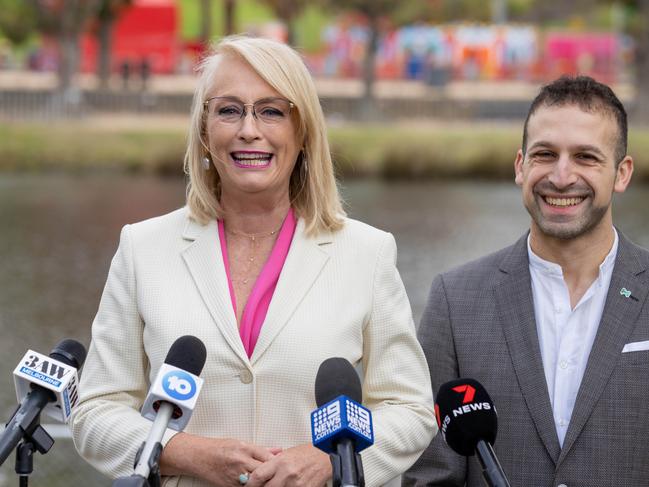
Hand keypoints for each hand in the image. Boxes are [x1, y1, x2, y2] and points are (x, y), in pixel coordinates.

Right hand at [160, 433, 277, 486]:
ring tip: (270, 481)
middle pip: (264, 470)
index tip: (283, 465)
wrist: (199, 456)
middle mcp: (241, 462)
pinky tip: (257, 485)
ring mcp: (235, 475)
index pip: (268, 457)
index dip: (278, 462)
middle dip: (273, 474)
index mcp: (245, 448)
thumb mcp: (241, 443)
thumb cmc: (219, 448)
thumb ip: (261, 448)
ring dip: (264, 482)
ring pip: (256, 482)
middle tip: (280, 475)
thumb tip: (278, 450)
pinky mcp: (230, 486)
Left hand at [246, 444, 331, 486]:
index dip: (250, 483)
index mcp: (280, 461)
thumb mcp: (287, 453)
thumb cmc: (308, 453)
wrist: (326, 458)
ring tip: (278, 484)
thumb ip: (273, 463)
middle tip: (260, 486)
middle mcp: (287, 473)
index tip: (248, 485)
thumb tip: (257, 472)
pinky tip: (286, 486)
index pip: (258, 476)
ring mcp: (296, 484)